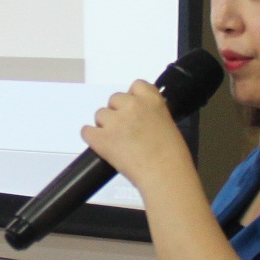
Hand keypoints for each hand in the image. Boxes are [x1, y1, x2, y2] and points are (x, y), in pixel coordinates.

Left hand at [80, 79, 195, 194]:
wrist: (164, 174)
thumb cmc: (173, 155)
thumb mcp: (167, 124)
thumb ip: (151, 115)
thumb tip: (140, 120)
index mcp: (151, 100)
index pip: (136, 85)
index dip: (133, 98)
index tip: (134, 110)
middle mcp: (131, 105)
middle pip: (114, 99)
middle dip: (118, 113)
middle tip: (125, 130)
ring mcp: (114, 121)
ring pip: (100, 114)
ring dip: (105, 125)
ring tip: (117, 142)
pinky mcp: (100, 138)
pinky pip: (86, 131)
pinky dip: (92, 137)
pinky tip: (101, 145)